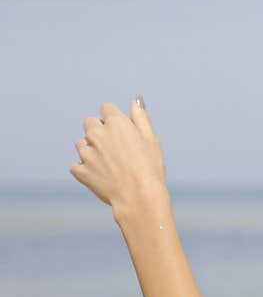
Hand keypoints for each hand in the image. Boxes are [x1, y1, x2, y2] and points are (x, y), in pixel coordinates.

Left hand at [70, 97, 165, 211]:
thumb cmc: (150, 167)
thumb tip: (136, 99)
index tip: (123, 131)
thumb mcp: (151, 139)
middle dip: (99, 131)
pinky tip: (100, 175)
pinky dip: (84, 169)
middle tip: (115, 147)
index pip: (106, 108)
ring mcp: (87, 153)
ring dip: (91, 149)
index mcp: (116, 123)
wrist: (139, 197)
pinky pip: (76, 165)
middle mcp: (97, 134)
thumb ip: (141, 117)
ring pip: (81, 144)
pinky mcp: (80, 171)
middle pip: (90, 123)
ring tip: (108, 163)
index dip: (114, 118)